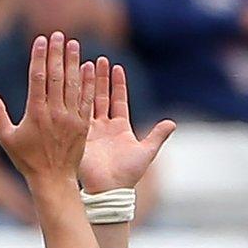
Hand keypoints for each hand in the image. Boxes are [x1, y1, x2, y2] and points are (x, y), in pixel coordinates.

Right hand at [0, 33, 95, 190]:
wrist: (53, 180)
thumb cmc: (27, 160)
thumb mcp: (7, 138)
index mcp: (35, 113)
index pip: (38, 77)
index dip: (40, 56)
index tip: (41, 40)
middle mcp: (54, 112)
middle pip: (57, 76)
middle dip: (58, 53)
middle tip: (59, 35)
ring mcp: (70, 118)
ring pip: (73, 84)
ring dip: (73, 62)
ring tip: (73, 44)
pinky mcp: (82, 124)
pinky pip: (86, 99)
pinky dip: (87, 82)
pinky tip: (87, 67)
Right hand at [79, 59, 174, 192]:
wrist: (109, 188)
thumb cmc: (128, 173)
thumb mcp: (147, 151)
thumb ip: (158, 135)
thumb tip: (172, 122)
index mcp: (120, 128)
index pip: (119, 101)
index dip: (118, 85)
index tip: (117, 67)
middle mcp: (105, 128)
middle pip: (102, 97)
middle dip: (101, 79)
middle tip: (99, 59)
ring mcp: (91, 131)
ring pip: (88, 102)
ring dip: (87, 84)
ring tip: (85, 65)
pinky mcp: (80, 136)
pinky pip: (78, 113)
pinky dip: (77, 98)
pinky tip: (74, 84)